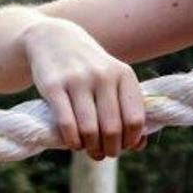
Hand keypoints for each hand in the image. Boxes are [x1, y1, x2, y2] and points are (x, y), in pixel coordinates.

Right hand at [19, 16, 147, 159]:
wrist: (55, 39)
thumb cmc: (91, 69)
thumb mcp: (114, 80)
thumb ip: (128, 109)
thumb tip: (139, 146)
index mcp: (124, 75)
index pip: (135, 119)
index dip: (130, 140)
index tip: (123, 147)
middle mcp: (103, 76)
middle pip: (112, 128)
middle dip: (110, 149)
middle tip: (104, 154)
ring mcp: (77, 80)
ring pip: (89, 129)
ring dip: (90, 148)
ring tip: (89, 150)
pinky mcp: (53, 86)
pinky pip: (66, 124)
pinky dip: (72, 141)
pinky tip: (73, 143)